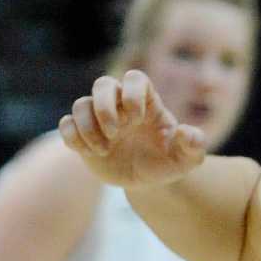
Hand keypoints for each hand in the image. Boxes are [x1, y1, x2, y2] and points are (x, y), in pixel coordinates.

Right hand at [59, 71, 207, 186]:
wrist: (149, 181)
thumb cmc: (169, 162)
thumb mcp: (188, 158)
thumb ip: (194, 145)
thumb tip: (188, 134)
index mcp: (146, 103)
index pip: (135, 79)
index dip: (132, 93)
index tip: (138, 120)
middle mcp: (120, 105)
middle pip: (102, 84)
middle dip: (105, 108)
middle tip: (115, 133)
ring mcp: (100, 119)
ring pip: (80, 104)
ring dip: (88, 128)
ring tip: (104, 150)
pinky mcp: (83, 134)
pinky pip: (66, 124)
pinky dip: (73, 137)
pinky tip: (90, 153)